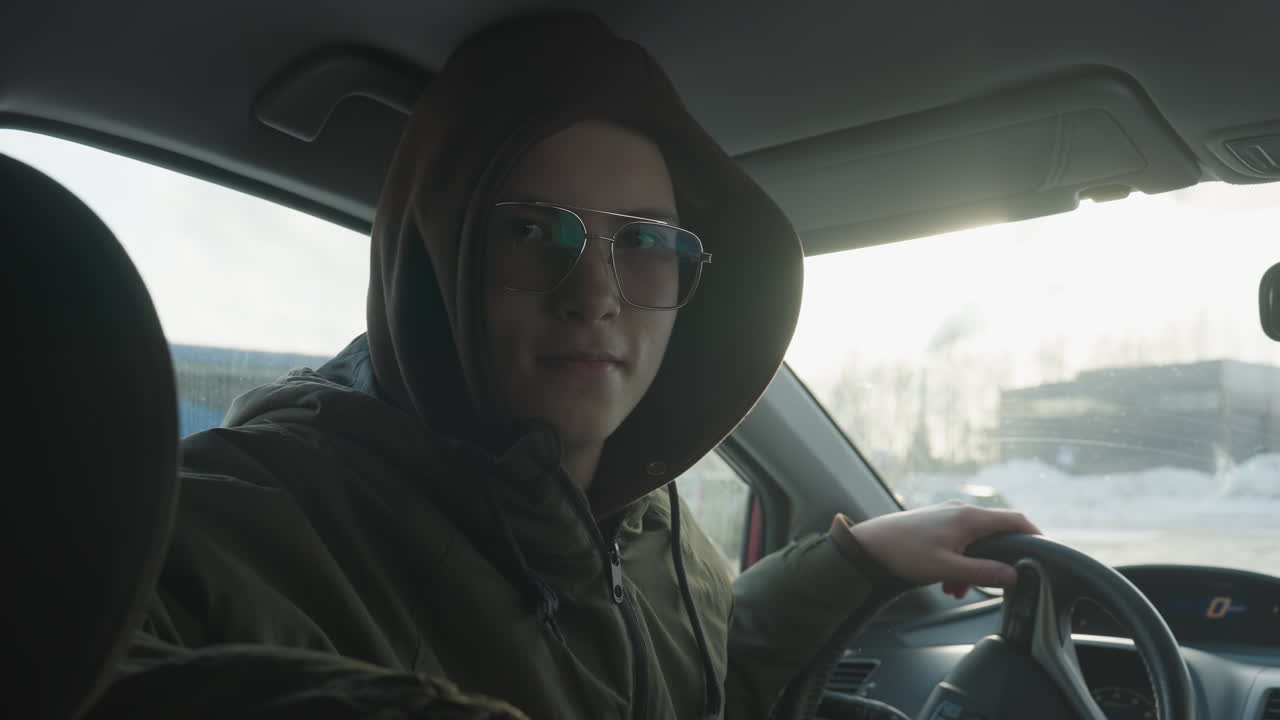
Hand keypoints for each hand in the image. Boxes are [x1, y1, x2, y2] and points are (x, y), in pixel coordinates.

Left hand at [846, 500, 1040, 597]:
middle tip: (990, 584)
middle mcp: (961, 511)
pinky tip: (945, 582)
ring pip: (975, 543)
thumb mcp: (947, 569)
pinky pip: (960, 543)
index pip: (1015, 520)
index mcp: (969, 517)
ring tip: (955, 589)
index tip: (1045, 552)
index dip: (1035, 535)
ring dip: (972, 568)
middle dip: (995, 562)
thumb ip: (983, 573)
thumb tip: (1013, 576)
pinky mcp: (937, 524)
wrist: (868, 546)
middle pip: (996, 533)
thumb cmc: (904, 553)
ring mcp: (948, 515)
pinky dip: (959, 562)